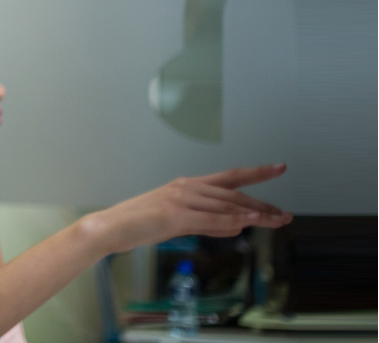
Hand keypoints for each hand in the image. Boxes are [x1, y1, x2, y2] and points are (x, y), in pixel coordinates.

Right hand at [82, 165, 292, 254]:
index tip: (279, 167)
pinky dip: (234, 222)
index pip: (229, 177)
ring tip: (276, 221)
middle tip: (284, 215)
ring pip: (227, 206)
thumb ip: (205, 222)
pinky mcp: (175, 215)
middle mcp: (187, 187)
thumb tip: (233, 227)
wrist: (110, 228)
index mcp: (187, 185)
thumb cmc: (139, 224)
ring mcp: (181, 199)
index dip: (256, 172)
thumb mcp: (177, 222)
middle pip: (234, 194)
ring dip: (255, 215)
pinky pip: (212, 219)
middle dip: (263, 205)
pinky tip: (250, 223)